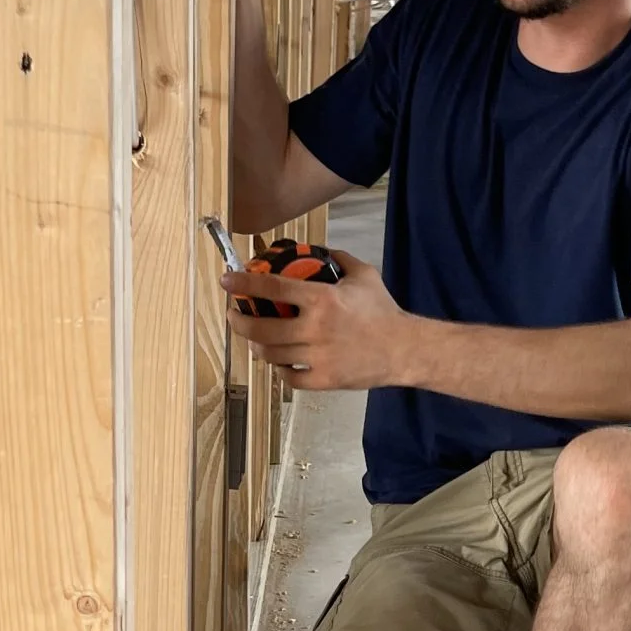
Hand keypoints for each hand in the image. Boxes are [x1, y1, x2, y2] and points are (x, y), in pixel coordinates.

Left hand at [223, 250, 411, 391]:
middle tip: (234, 315)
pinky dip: (279, 370)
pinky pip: (289, 378)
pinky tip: (279, 362)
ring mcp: (318, 358)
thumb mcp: (363, 275)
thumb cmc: (383, 312)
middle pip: (261, 328)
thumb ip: (338, 258)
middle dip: (239, 321)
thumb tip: (315, 250)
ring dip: (256, 346)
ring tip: (253, 338)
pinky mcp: (324, 380)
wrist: (404, 350)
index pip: (272, 289)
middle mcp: (315, 329)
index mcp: (322, 300)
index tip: (226, 281)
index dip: (245, 284)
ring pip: (271, 355)